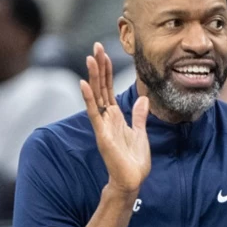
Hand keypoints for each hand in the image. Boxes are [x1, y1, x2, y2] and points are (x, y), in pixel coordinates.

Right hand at [80, 42, 150, 194]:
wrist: (132, 180)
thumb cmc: (134, 160)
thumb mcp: (140, 132)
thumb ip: (139, 116)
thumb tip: (143, 99)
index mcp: (115, 116)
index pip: (109, 88)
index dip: (107, 70)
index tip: (105, 52)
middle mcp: (107, 118)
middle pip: (101, 87)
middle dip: (100, 67)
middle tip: (96, 46)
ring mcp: (103, 125)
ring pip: (96, 96)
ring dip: (93, 77)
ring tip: (90, 58)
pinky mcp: (102, 134)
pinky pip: (94, 113)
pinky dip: (89, 98)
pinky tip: (84, 83)